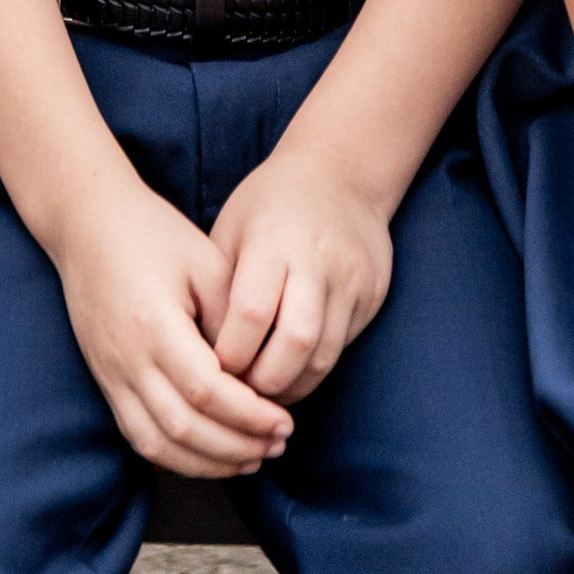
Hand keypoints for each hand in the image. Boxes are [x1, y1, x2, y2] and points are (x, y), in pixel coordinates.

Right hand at [54, 171, 296, 475]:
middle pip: (183, 427)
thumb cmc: (152, 234)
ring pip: (157, 442)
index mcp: (154, 324)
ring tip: (252, 457)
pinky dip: (175, 456)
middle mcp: (127, 358)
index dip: (249, 415)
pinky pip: (137, 435)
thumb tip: (253, 376)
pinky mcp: (106, 380)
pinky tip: (209, 456)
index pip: (206, 391)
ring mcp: (110, 373)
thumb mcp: (205, 261)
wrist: (87, 224)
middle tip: (278, 443)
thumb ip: (231, 320)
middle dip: (237, 445)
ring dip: (208, 462)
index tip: (284, 421)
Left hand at [204, 146, 393, 404]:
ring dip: (290, 387)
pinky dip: (313, 371)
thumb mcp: (233, 228)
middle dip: (263, 381)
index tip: (212, 370)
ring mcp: (351, 282)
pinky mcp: (371, 298)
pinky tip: (289, 378)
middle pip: (294, 342)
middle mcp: (317, 262)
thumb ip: (220, 284)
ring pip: (323, 356)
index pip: (251, 312)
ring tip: (261, 399)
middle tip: (238, 397)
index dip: (231, 352)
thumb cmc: (269, 204)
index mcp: (273, 241)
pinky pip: (341, 349)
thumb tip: (202, 351)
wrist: (341, 175)